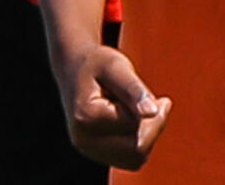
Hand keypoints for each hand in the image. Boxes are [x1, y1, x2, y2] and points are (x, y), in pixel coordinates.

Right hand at [61, 44, 169, 169]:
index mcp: (86, 116)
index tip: (149, 92)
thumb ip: (133, 88)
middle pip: (138, 149)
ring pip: (137, 157)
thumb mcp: (115, 66)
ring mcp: (87, 149)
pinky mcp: (95, 154)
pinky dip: (138, 142)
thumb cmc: (96, 63)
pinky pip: (131, 159)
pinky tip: (130, 122)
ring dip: (146, 134)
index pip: (135, 126)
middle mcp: (83, 139)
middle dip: (152, 126)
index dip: (150, 109)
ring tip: (134, 110)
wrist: (72, 66)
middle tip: (150, 101)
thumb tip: (152, 112)